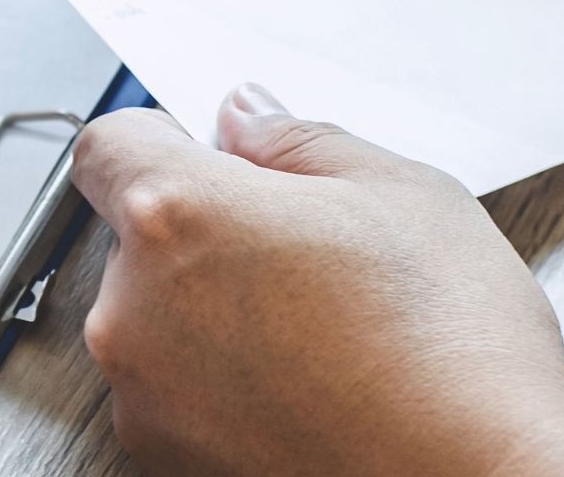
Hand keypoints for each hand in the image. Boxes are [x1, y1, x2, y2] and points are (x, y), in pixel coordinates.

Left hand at [70, 85, 563, 476]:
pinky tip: (308, 384)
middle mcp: (132, 308)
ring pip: (156, 318)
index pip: (109, 145)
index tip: (214, 155)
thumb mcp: (401, 193)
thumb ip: (299, 141)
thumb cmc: (454, 355)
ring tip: (320, 328)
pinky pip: (174, 392)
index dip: (165, 139)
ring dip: (212, 310)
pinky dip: (221, 382)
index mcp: (177, 215)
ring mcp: (143, 396)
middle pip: (135, 236)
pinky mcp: (165, 460)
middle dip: (204, 230)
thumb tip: (249, 120)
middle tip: (302, 249)